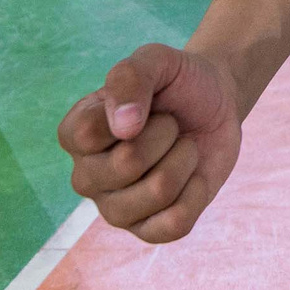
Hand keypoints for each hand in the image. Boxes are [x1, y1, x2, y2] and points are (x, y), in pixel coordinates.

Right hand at [60, 44, 244, 241]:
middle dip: (166, 135)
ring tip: (181, 148)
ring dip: (184, 160)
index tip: (147, 103)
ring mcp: (114, 208)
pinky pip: (175, 224)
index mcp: (75, 134)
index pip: (89, 135)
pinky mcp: (147, 230)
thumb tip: (123, 127)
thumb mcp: (156, 60)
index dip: (135, 114)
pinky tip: (193, 177)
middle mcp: (87, 176)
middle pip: (127, 165)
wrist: (215, 103)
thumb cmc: (176, 82)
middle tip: (170, 126)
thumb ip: (130, 77)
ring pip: (158, 193)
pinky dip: (197, 193)